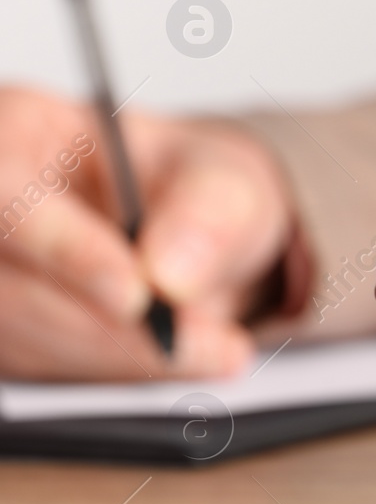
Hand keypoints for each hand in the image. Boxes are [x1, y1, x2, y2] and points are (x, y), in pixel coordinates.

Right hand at [0, 87, 294, 380]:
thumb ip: (206, 214)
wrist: (196, 232)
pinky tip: (176, 356)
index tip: (136, 295)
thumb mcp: (225, 180)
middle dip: (110, 329)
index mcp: (16, 132)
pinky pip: (44, 367)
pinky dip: (115, 370)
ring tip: (213, 349)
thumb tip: (168, 272)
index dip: (68, 250)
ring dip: (120, 357)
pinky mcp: (4, 330)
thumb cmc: (194, 188)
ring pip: (24, 337)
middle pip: (11, 284)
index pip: (11, 196)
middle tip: (206, 345)